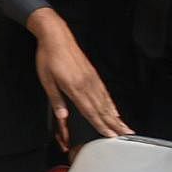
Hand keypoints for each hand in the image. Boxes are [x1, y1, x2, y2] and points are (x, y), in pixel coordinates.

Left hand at [27, 8, 132, 142]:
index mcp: (74, 87)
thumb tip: (62, 116)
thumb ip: (56, 100)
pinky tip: (114, 110)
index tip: (110, 135)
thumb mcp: (46, 80)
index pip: (90, 111)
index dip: (100, 125)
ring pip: (105, 101)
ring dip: (115, 115)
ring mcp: (91, 78)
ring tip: (124, 126)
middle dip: (114, 124)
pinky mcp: (92, 74)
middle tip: (126, 134)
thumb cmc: (48, 57)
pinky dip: (111, 103)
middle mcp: (86, 84)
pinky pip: (104, 92)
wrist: (56, 37)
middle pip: (102, 108)